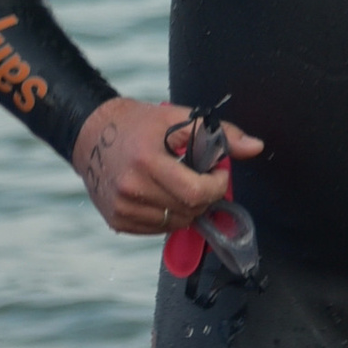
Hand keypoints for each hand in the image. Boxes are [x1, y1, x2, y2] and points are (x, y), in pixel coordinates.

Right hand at [72, 96, 263, 238]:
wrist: (91, 134)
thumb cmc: (138, 124)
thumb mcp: (178, 118)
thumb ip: (222, 133)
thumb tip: (256, 147)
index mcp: (146, 161)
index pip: (197, 193)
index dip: (216, 185)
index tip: (215, 172)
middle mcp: (131, 188)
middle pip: (189, 210)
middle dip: (205, 196)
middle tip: (199, 177)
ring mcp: (123, 208)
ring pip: (177, 223)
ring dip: (188, 207)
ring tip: (178, 183)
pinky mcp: (118, 220)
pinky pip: (159, 229)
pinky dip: (169, 215)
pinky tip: (162, 193)